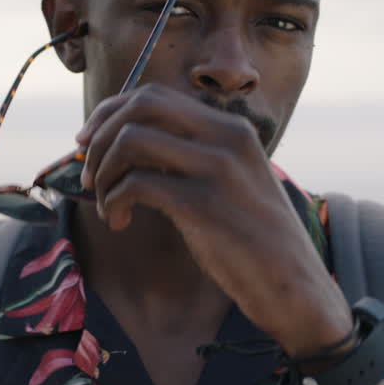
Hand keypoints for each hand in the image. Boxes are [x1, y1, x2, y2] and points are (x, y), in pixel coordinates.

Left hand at [75, 84, 351, 354]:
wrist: (296, 288)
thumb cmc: (255, 243)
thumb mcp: (230, 183)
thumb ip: (190, 158)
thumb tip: (126, 145)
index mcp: (232, 128)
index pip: (155, 95)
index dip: (111, 113)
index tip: (89, 141)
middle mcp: (227, 137)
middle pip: (140, 106)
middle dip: (101, 135)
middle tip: (87, 173)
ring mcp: (217, 168)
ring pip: (131, 142)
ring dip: (103, 174)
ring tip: (107, 205)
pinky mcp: (204, 205)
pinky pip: (136, 184)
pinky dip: (114, 201)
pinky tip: (119, 222)